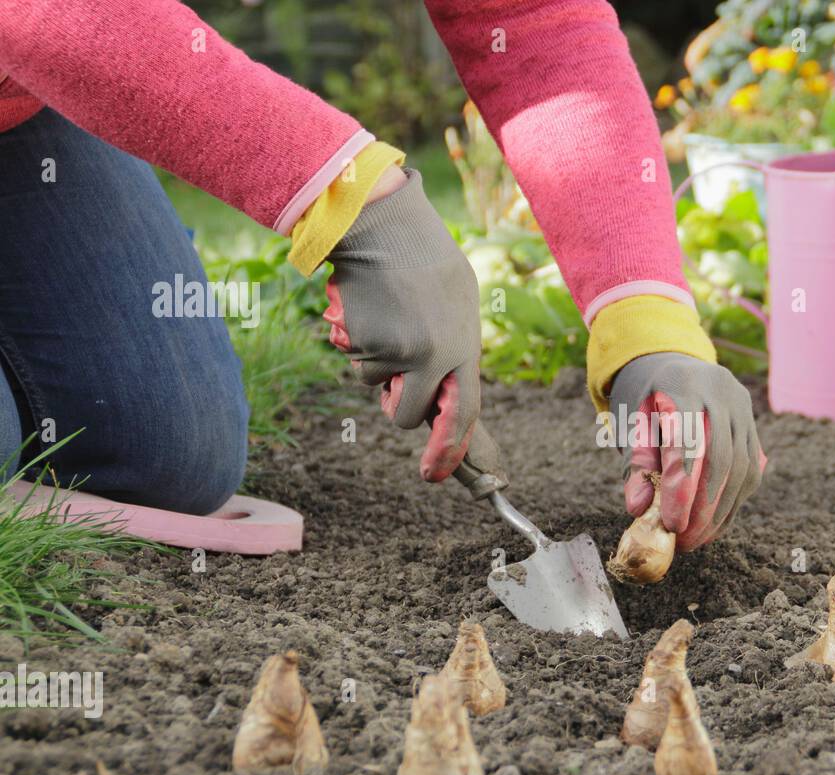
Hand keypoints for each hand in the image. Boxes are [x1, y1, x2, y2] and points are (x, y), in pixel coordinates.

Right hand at [323, 168, 481, 481]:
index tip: (433, 476)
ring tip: (387, 319)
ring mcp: (401, 353)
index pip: (465, 413)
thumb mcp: (457, 305)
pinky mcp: (369, 345)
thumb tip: (445, 395)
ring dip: (375, 366)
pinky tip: (370, 311)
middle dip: (394, 409)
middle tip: (390, 386)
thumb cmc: (423, 263)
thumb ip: (454, 350)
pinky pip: (359, 364)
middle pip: (408, 416)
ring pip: (376, 387)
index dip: (450, 449)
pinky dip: (359, 346)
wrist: (384, 228)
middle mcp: (437, 357)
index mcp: (464, 348)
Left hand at [608, 353, 764, 550]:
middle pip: (721, 458)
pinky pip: (751, 468)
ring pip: (742, 467)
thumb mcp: (630, 425)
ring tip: (698, 539)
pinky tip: (714, 525)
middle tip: (685, 541)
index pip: (688, 443)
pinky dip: (734, 501)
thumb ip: (634, 465)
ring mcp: (742, 406)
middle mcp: (720, 391)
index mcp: (682, 385)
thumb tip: (638, 509)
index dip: (681, 488)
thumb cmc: (644, 401)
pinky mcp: (753, 424)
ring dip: (721, 511)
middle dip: (704, 507)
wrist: (671, 365)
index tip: (671, 525)